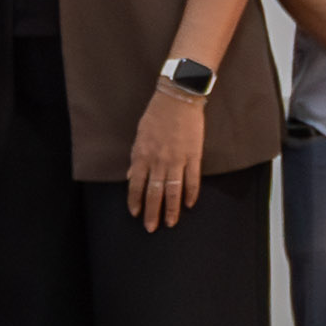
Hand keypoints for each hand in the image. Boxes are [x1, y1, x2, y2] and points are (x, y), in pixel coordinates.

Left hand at [126, 83, 210, 230]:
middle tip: (151, 228)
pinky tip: (190, 204)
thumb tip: (131, 176)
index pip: (137, 184)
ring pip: (173, 190)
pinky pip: (192, 179)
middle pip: (154, 192)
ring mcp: (177, 159)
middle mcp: (158, 161)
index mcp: (142, 155)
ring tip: (170, 223)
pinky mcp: (194, 155)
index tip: (135, 213)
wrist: (178, 98)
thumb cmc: (156, 115)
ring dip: (171, 208)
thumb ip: (136, 157)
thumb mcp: (139, 135)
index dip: (135, 200)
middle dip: (152, 212)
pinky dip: (191, 193)